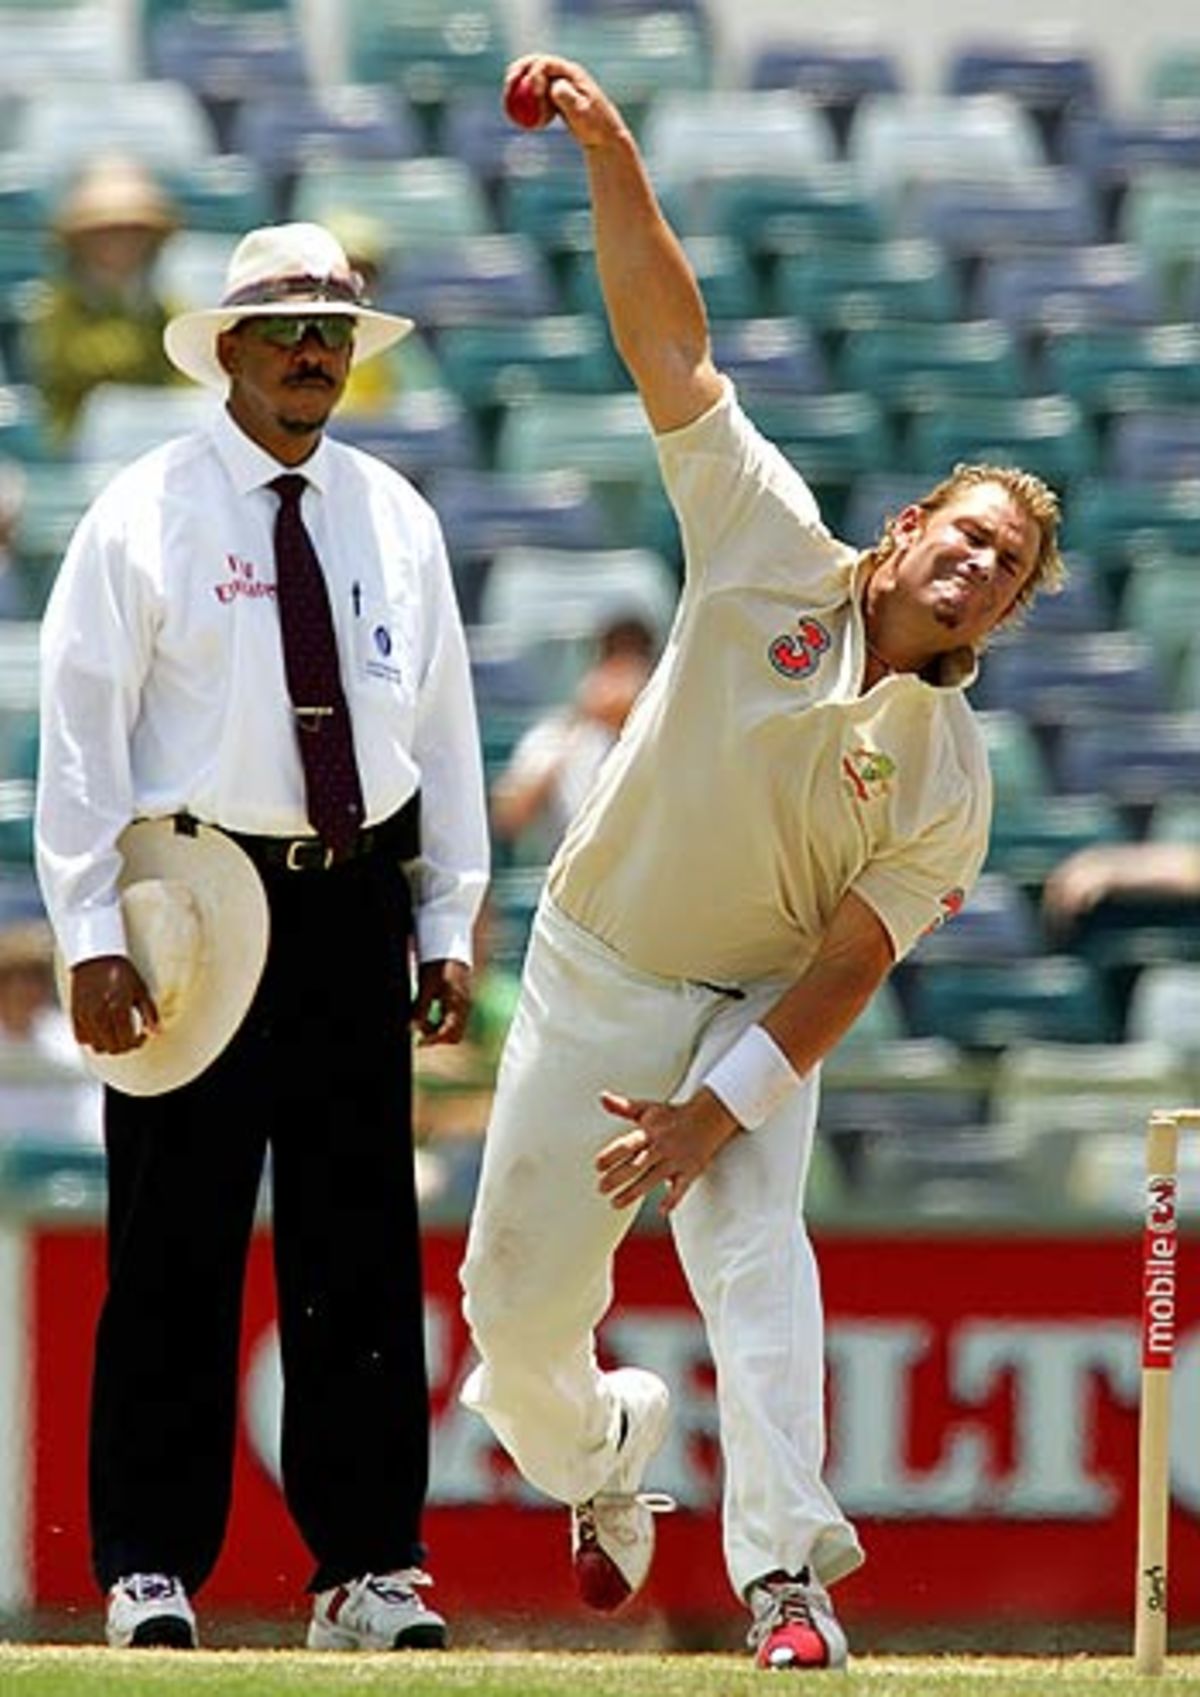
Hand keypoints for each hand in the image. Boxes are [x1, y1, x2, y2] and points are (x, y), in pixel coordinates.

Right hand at [70, 955, 158, 1054]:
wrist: (95, 957)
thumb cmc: (121, 972)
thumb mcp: (140, 989)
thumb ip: (150, 1013)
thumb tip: (156, 1033)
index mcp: (118, 1008)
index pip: (127, 1041)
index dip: (137, 1043)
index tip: (142, 1035)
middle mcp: (99, 1015)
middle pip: (113, 1047)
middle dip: (125, 1046)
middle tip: (131, 1037)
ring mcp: (85, 1016)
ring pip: (97, 1046)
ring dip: (109, 1045)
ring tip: (116, 1034)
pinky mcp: (75, 1014)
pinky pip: (82, 1038)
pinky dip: (92, 1039)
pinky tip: (101, 1030)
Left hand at [413, 958, 471, 1046]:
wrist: (450, 950)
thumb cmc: (439, 965)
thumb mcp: (425, 986)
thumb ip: (420, 1009)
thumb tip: (412, 1028)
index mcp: (456, 1005)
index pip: (447, 1032)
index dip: (432, 1040)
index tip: (418, 1042)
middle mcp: (464, 1008)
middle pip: (454, 1036)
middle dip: (437, 1037)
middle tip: (420, 1031)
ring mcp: (464, 1006)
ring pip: (455, 1029)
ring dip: (439, 1030)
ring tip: (422, 1022)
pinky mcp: (462, 1003)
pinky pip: (455, 1021)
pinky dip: (442, 1023)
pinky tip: (430, 1015)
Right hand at [502, 54, 627, 148]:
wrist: (603, 138)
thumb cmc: (595, 127)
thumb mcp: (582, 113)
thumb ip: (567, 98)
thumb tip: (553, 87)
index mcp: (572, 72)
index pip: (546, 63)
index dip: (534, 74)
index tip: (533, 95)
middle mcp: (563, 73)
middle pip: (535, 63)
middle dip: (518, 71)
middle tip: (508, 85)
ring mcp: (558, 84)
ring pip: (531, 78)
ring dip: (517, 86)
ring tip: (508, 101)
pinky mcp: (554, 97)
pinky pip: (534, 96)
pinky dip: (524, 103)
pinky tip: (518, 116)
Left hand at [595, 1088, 739, 1214]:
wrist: (709, 1117)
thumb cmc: (673, 1116)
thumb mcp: (648, 1108)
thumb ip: (624, 1107)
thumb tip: (603, 1098)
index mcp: (650, 1132)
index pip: (628, 1144)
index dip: (612, 1155)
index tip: (597, 1166)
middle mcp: (662, 1146)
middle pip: (637, 1164)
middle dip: (618, 1177)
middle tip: (601, 1188)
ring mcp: (676, 1160)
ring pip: (653, 1179)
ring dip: (634, 1192)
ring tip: (615, 1203)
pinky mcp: (690, 1171)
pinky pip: (682, 1188)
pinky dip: (673, 1199)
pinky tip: (662, 1210)